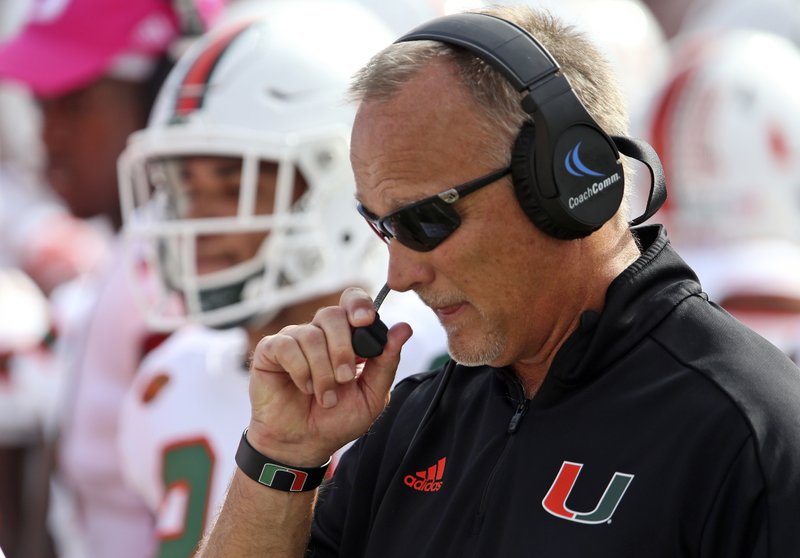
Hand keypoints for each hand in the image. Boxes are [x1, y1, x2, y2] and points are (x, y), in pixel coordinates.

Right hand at [246, 287, 412, 465]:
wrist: (304, 444)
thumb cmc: (337, 419)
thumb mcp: (372, 396)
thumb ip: (387, 362)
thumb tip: (404, 329)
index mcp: (347, 337)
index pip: (353, 300)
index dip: (359, 305)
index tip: (365, 321)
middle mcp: (320, 332)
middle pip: (332, 314)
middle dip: (343, 349)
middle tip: (344, 379)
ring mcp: (294, 339)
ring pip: (311, 335)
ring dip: (322, 371)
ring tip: (325, 396)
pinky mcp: (270, 350)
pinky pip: (287, 346)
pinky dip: (300, 370)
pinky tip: (304, 387)